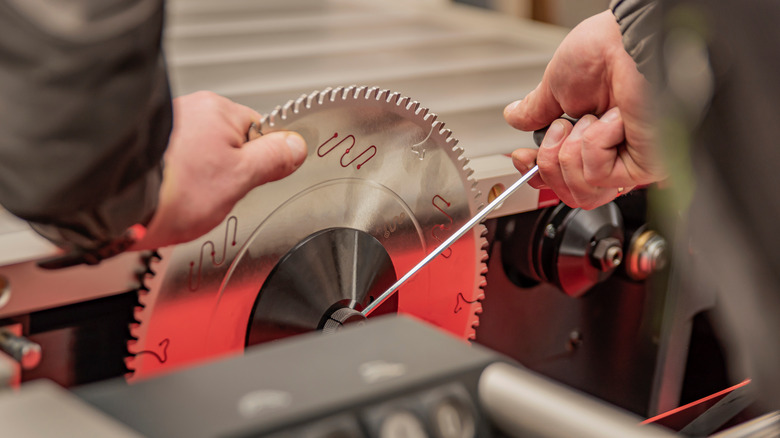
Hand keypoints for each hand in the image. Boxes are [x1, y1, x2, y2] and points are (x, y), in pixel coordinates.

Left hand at [132, 91, 306, 249]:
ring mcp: (165, 127)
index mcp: (219, 111)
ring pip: (200, 157)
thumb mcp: (239, 179)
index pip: (259, 133)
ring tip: (186, 200)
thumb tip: (296, 146)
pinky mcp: (146, 147)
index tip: (250, 182)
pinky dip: (175, 182)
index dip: (259, 163)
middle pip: (228, 146)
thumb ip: (273, 159)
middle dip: (225, 173)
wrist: (115, 205)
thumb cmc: (174, 192)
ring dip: (198, 179)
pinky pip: (175, 165)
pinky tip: (168, 197)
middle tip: (215, 196)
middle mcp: (190, 109)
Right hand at [504, 10, 664, 208]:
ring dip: (572, 151)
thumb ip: (537, 110)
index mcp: (594, 138)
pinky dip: (595, 144)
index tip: (523, 157)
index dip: (539, 174)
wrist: (626, 41)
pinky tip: (613, 120)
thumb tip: (516, 117)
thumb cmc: (605, 51)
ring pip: (581, 191)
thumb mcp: (556, 85)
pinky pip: (597, 174)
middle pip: (569, 195)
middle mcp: (614, 154)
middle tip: (560, 127)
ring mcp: (630, 162)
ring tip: (590, 120)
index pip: (562, 180)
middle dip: (551, 163)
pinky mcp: (645, 166)